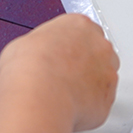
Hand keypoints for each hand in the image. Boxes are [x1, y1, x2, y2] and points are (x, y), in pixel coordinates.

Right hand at [0, 14, 118, 131]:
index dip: (68, 44)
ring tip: (63, 94)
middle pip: (97, 52)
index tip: (59, 53)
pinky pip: (100, 102)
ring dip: (88, 84)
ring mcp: (107, 72)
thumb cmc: (30, 68)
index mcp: (79, 24)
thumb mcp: (24, 43)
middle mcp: (99, 45)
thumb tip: (36, 56)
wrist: (39, 96)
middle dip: (83, 63)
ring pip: (102, 77)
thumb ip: (40, 46)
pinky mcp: (108, 99)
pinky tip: (68, 108)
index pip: (81, 29)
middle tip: (62, 74)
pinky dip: (88, 106)